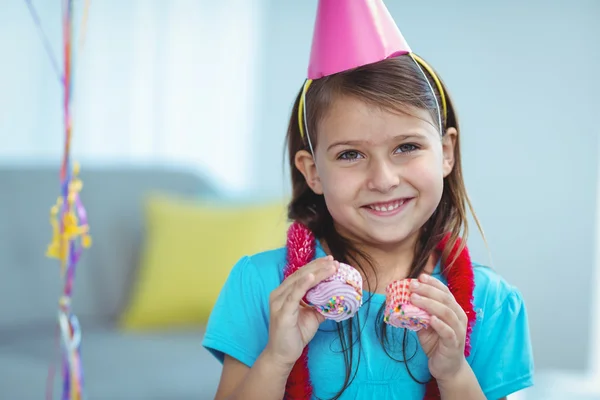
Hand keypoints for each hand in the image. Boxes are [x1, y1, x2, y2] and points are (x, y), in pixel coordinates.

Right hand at [264, 256, 337, 370]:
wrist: (283, 355)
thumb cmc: (295, 335)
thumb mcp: (312, 317)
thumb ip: (320, 305)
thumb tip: (336, 297)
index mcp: (285, 293)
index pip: (301, 274)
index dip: (316, 266)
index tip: (330, 261)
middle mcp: (279, 294)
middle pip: (300, 275)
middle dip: (318, 266)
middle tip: (333, 261)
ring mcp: (279, 302)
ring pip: (299, 282)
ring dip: (316, 273)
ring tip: (330, 267)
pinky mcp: (282, 312)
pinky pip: (293, 295)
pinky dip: (303, 285)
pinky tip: (312, 277)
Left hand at [410, 274, 467, 382]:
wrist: (448, 368)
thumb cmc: (437, 343)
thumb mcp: (426, 325)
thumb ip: (419, 313)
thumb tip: (404, 300)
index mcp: (453, 310)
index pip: (445, 292)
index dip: (433, 283)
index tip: (420, 277)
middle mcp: (459, 317)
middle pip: (445, 299)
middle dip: (428, 290)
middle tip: (412, 286)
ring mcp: (458, 331)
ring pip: (446, 313)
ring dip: (430, 304)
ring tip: (415, 298)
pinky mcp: (454, 344)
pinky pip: (448, 332)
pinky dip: (439, 324)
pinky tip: (430, 319)